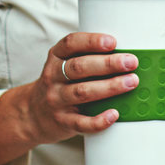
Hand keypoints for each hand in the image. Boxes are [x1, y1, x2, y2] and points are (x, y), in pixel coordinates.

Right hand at [0, 33, 138, 164]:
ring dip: (109, 87)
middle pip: (79, 67)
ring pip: (82, 92)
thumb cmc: (59, 84)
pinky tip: (114, 114)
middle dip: (107, 64)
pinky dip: (99, 120)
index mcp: (56, 57)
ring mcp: (56, 100)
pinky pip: (81, 123)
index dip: (92, 41)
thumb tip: (124, 52)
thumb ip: (86, 56)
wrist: (33, 114)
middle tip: (130, 62)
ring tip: (131, 82)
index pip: (71, 44)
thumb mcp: (63, 64)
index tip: (112, 42)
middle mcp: (53, 77)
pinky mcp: (62, 122)